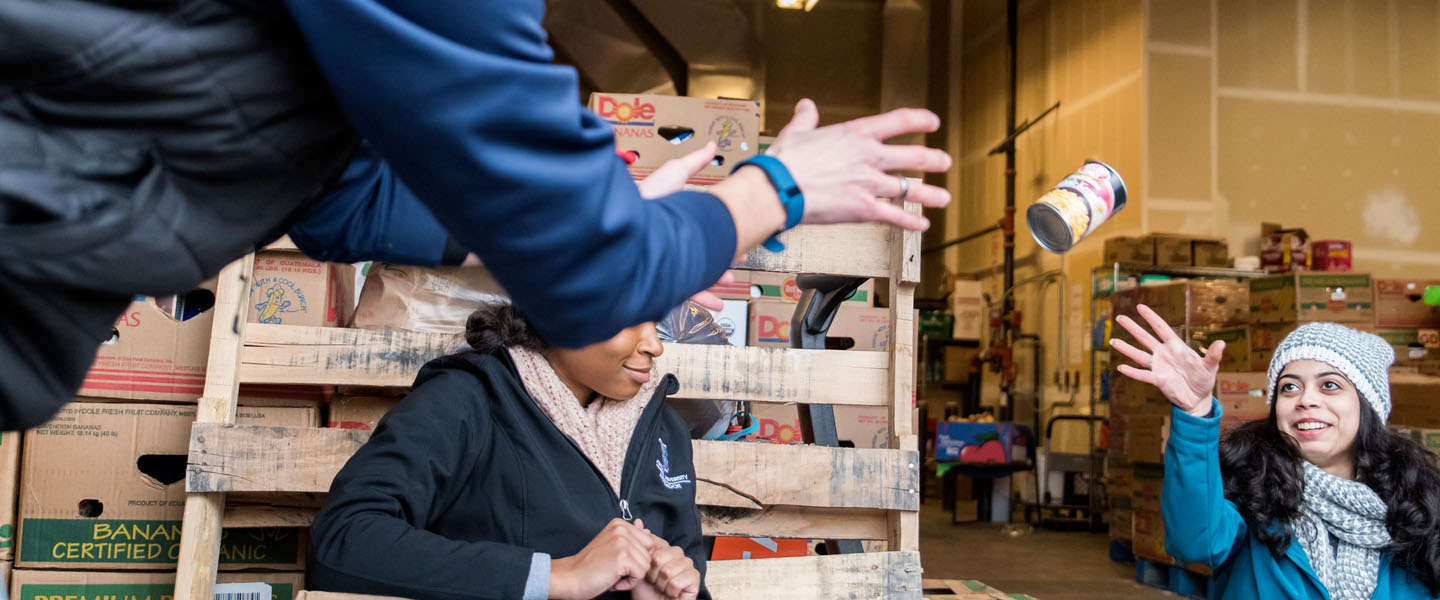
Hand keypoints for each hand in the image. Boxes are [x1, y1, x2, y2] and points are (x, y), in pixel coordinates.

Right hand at [549, 518, 657, 599]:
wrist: (569, 578)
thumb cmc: (589, 567)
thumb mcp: (612, 547)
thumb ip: (631, 538)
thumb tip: (649, 530)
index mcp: (619, 524)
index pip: (648, 542)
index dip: (635, 558)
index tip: (616, 561)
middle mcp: (621, 529)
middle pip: (649, 554)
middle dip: (634, 567)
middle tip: (612, 569)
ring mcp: (622, 542)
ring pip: (646, 565)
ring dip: (630, 576)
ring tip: (611, 574)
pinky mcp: (622, 557)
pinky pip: (640, 575)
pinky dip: (627, 583)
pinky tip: (612, 580)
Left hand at [631, 143, 731, 310]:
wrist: (623, 231)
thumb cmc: (644, 203)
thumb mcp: (673, 177)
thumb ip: (692, 164)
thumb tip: (711, 147)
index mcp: (677, 222)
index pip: (704, 231)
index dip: (722, 235)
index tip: (738, 237)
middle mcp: (672, 244)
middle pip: (702, 255)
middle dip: (722, 259)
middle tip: (737, 260)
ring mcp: (667, 265)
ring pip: (697, 276)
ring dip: (716, 280)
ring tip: (729, 280)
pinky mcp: (663, 282)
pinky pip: (686, 294)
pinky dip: (704, 298)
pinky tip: (716, 302)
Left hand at [643, 543, 699, 599]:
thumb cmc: (646, 592)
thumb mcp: (638, 568)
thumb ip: (639, 546)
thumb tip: (638, 522)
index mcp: (665, 548)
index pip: (654, 544)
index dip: (646, 563)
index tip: (646, 572)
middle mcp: (677, 554)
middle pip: (659, 558)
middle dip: (652, 575)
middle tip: (655, 582)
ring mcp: (687, 564)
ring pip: (668, 571)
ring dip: (661, 585)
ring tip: (663, 588)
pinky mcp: (695, 577)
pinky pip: (677, 581)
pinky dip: (670, 591)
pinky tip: (672, 592)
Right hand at [764, 99, 951, 230]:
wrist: (778, 189)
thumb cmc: (785, 161)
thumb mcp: (797, 131)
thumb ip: (807, 118)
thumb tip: (806, 106)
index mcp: (856, 134)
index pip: (899, 121)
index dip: (920, 120)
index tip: (933, 122)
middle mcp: (869, 157)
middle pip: (913, 156)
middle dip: (933, 159)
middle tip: (944, 162)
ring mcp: (869, 183)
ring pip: (910, 189)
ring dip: (930, 194)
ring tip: (943, 198)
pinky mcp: (864, 209)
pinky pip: (895, 217)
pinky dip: (911, 222)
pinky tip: (922, 224)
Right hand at [1111, 304, 1223, 417]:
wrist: (1198, 397)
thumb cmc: (1204, 379)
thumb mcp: (1210, 366)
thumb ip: (1213, 355)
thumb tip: (1222, 343)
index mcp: (1176, 346)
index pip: (1162, 329)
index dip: (1151, 318)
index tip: (1140, 307)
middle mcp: (1164, 354)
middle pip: (1145, 338)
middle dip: (1133, 328)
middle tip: (1120, 317)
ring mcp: (1159, 366)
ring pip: (1139, 355)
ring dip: (1127, 349)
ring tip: (1113, 341)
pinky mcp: (1157, 380)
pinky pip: (1142, 375)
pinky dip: (1132, 372)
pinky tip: (1121, 367)